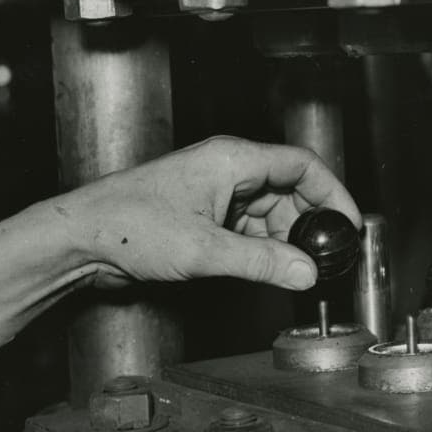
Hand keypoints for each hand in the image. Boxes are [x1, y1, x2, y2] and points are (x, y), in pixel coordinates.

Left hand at [58, 136, 361, 290]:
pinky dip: (264, 248)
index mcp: (232, 159)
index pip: (302, 166)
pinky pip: (249, 229)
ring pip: (271, 213)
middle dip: (309, 225)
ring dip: (285, 241)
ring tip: (295, 269)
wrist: (83, 239)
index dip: (333, 193)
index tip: (348, 223)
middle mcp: (228, 171)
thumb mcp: (204, 248)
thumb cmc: (128, 224)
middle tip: (324, 256)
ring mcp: (217, 194)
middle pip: (290, 191)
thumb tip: (304, 271)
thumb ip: (261, 261)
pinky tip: (269, 268)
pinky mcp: (206, 217)